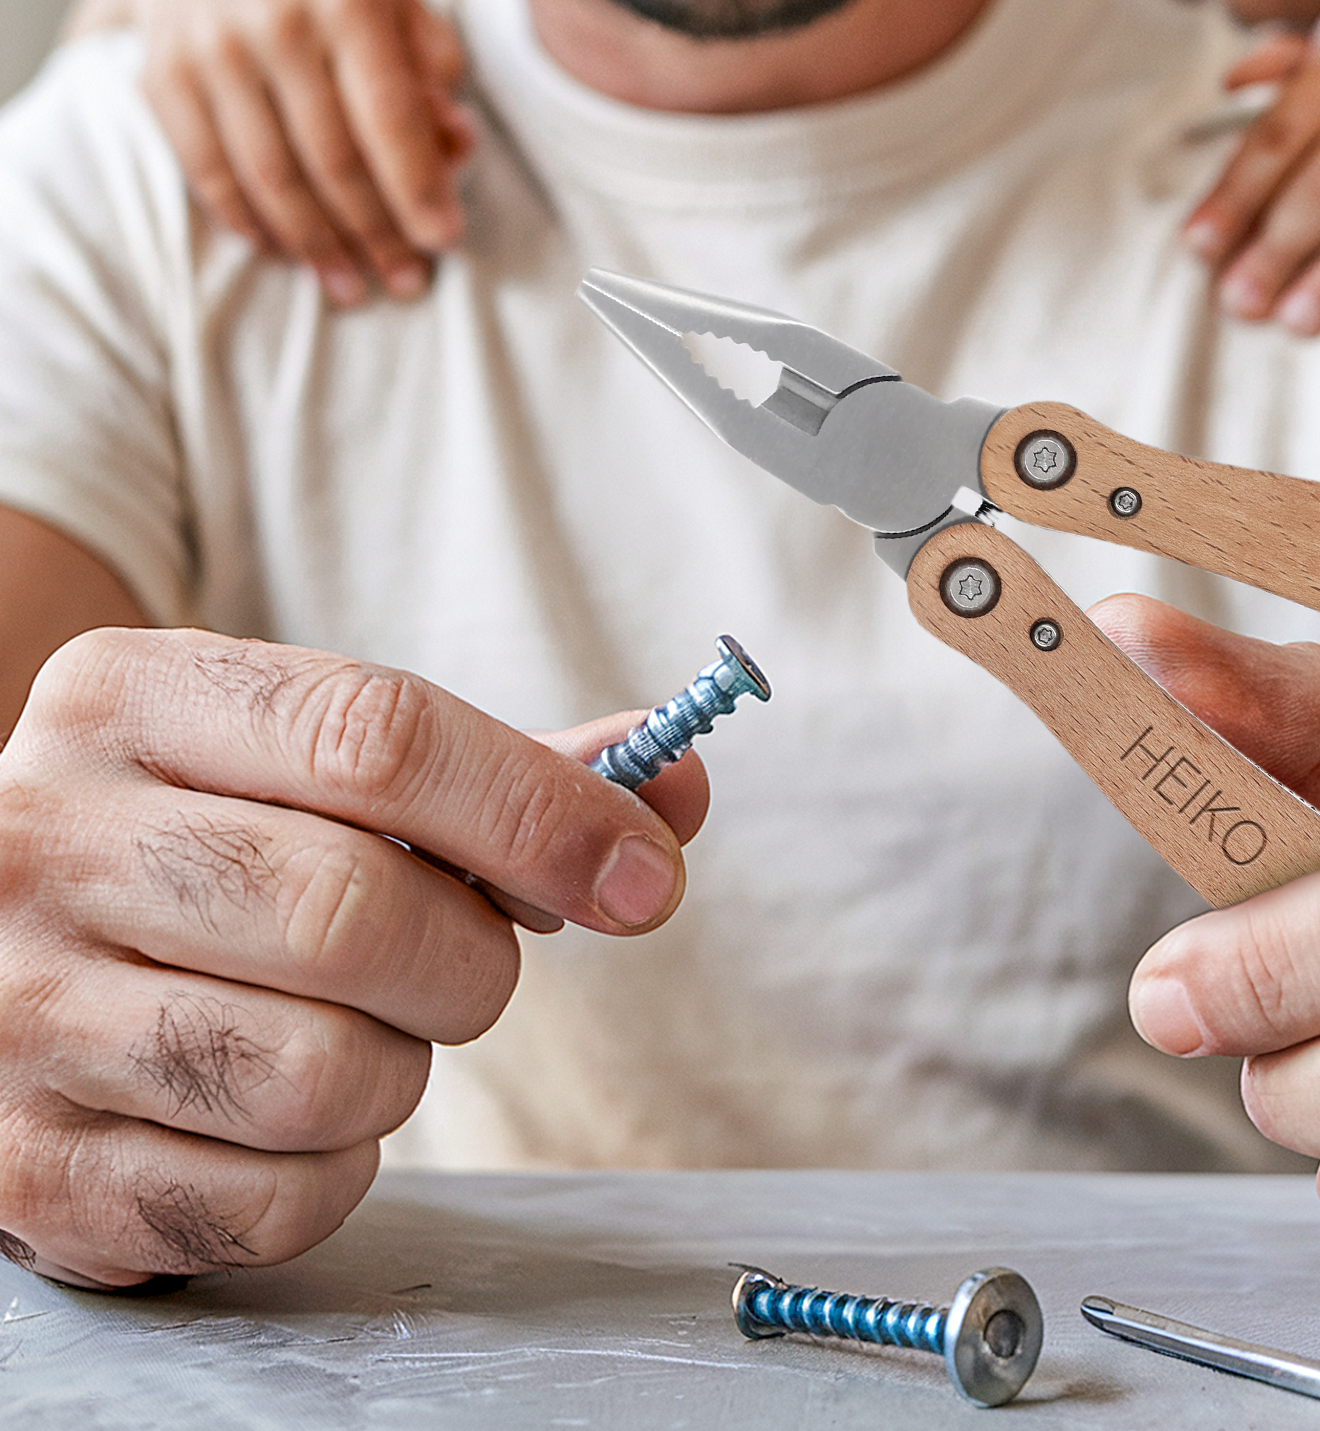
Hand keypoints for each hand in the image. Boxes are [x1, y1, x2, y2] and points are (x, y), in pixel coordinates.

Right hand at [0, 628, 703, 1287]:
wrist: (1, 951)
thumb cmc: (216, 843)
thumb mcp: (324, 764)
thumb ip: (505, 770)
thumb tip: (675, 786)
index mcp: (132, 698)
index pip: (379, 737)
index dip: (541, 813)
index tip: (644, 875)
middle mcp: (43, 838)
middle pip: (353, 910)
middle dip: (471, 959)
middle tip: (469, 963)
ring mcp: (13, 1009)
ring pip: (315, 1072)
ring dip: (400, 1068)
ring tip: (357, 1029)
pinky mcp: (23, 1170)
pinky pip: (269, 1198)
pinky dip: (333, 1171)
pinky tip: (289, 1115)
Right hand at [65, 0, 474, 307]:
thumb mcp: (397, 1)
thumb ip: (434, 70)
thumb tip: (456, 147)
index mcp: (350, 0)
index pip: (390, 116)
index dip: (420, 188)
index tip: (446, 240)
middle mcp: (277, 24)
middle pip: (333, 159)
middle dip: (376, 232)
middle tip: (408, 280)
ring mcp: (213, 51)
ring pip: (270, 177)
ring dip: (316, 244)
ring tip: (351, 285)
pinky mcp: (162, 76)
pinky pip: (207, 171)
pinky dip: (248, 222)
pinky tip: (285, 253)